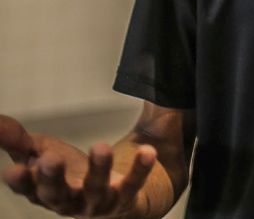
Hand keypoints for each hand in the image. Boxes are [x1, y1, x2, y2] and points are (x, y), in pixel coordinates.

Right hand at [0, 115, 156, 216]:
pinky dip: (140, 169)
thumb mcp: (41, 152)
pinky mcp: (125, 199)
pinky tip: (147, 151)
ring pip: (96, 189)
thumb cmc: (70, 173)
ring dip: (98, 169)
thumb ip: (17, 140)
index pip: (29, 189)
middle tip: (50, 159)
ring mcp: (98, 203)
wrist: (115, 197)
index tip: (15, 170)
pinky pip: (134, 184)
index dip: (22, 181)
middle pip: (56, 194)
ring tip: (101, 147)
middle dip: (52, 178)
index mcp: (44, 191)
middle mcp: (68, 202)